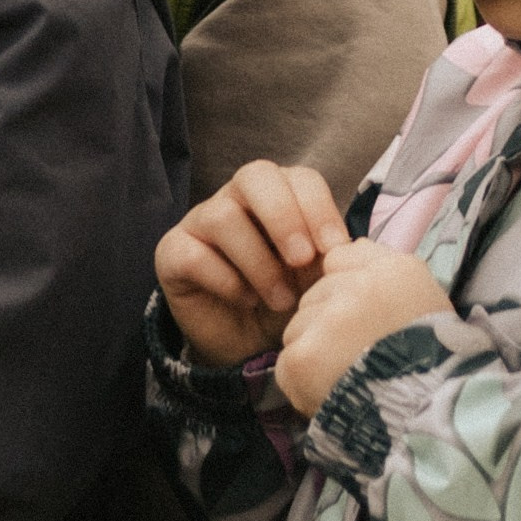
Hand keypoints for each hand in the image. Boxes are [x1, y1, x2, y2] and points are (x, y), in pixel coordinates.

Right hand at [158, 161, 350, 368]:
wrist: (248, 345)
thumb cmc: (287, 303)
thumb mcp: (317, 282)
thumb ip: (329, 259)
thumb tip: (347, 251)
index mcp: (280, 198)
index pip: (299, 178)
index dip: (319, 208)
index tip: (336, 249)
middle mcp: (237, 200)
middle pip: (255, 175)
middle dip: (283, 216)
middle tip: (301, 259)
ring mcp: (200, 223)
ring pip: (222, 215)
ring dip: (258, 262)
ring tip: (280, 300)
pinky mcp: (172, 253)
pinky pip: (192, 252)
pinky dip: (224, 280)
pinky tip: (244, 301)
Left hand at [275, 240, 454, 417]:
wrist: (430, 418)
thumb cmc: (430, 359)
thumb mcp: (421, 298)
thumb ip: (378, 263)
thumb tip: (336, 251)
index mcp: (391, 271)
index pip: (338, 261)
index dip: (346, 291)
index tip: (365, 317)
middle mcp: (355, 289)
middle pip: (314, 296)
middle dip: (327, 322)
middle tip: (360, 353)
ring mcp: (325, 323)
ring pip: (297, 328)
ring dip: (313, 351)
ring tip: (347, 376)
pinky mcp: (302, 359)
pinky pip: (286, 363)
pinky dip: (302, 381)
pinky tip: (331, 392)